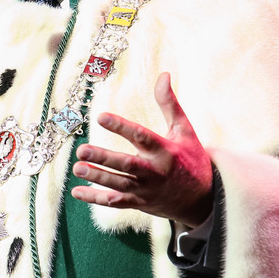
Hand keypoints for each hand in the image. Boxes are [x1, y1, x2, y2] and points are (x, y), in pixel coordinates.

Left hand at [70, 72, 213, 227]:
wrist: (202, 198)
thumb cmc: (191, 158)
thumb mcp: (184, 130)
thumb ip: (169, 104)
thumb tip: (163, 75)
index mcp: (166, 151)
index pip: (141, 137)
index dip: (121, 127)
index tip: (101, 116)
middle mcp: (155, 172)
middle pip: (127, 165)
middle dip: (104, 159)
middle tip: (81, 150)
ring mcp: (146, 190)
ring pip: (119, 185)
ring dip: (97, 177)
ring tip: (76, 167)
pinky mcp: (140, 202)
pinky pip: (115, 202)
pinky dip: (96, 198)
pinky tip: (76, 191)